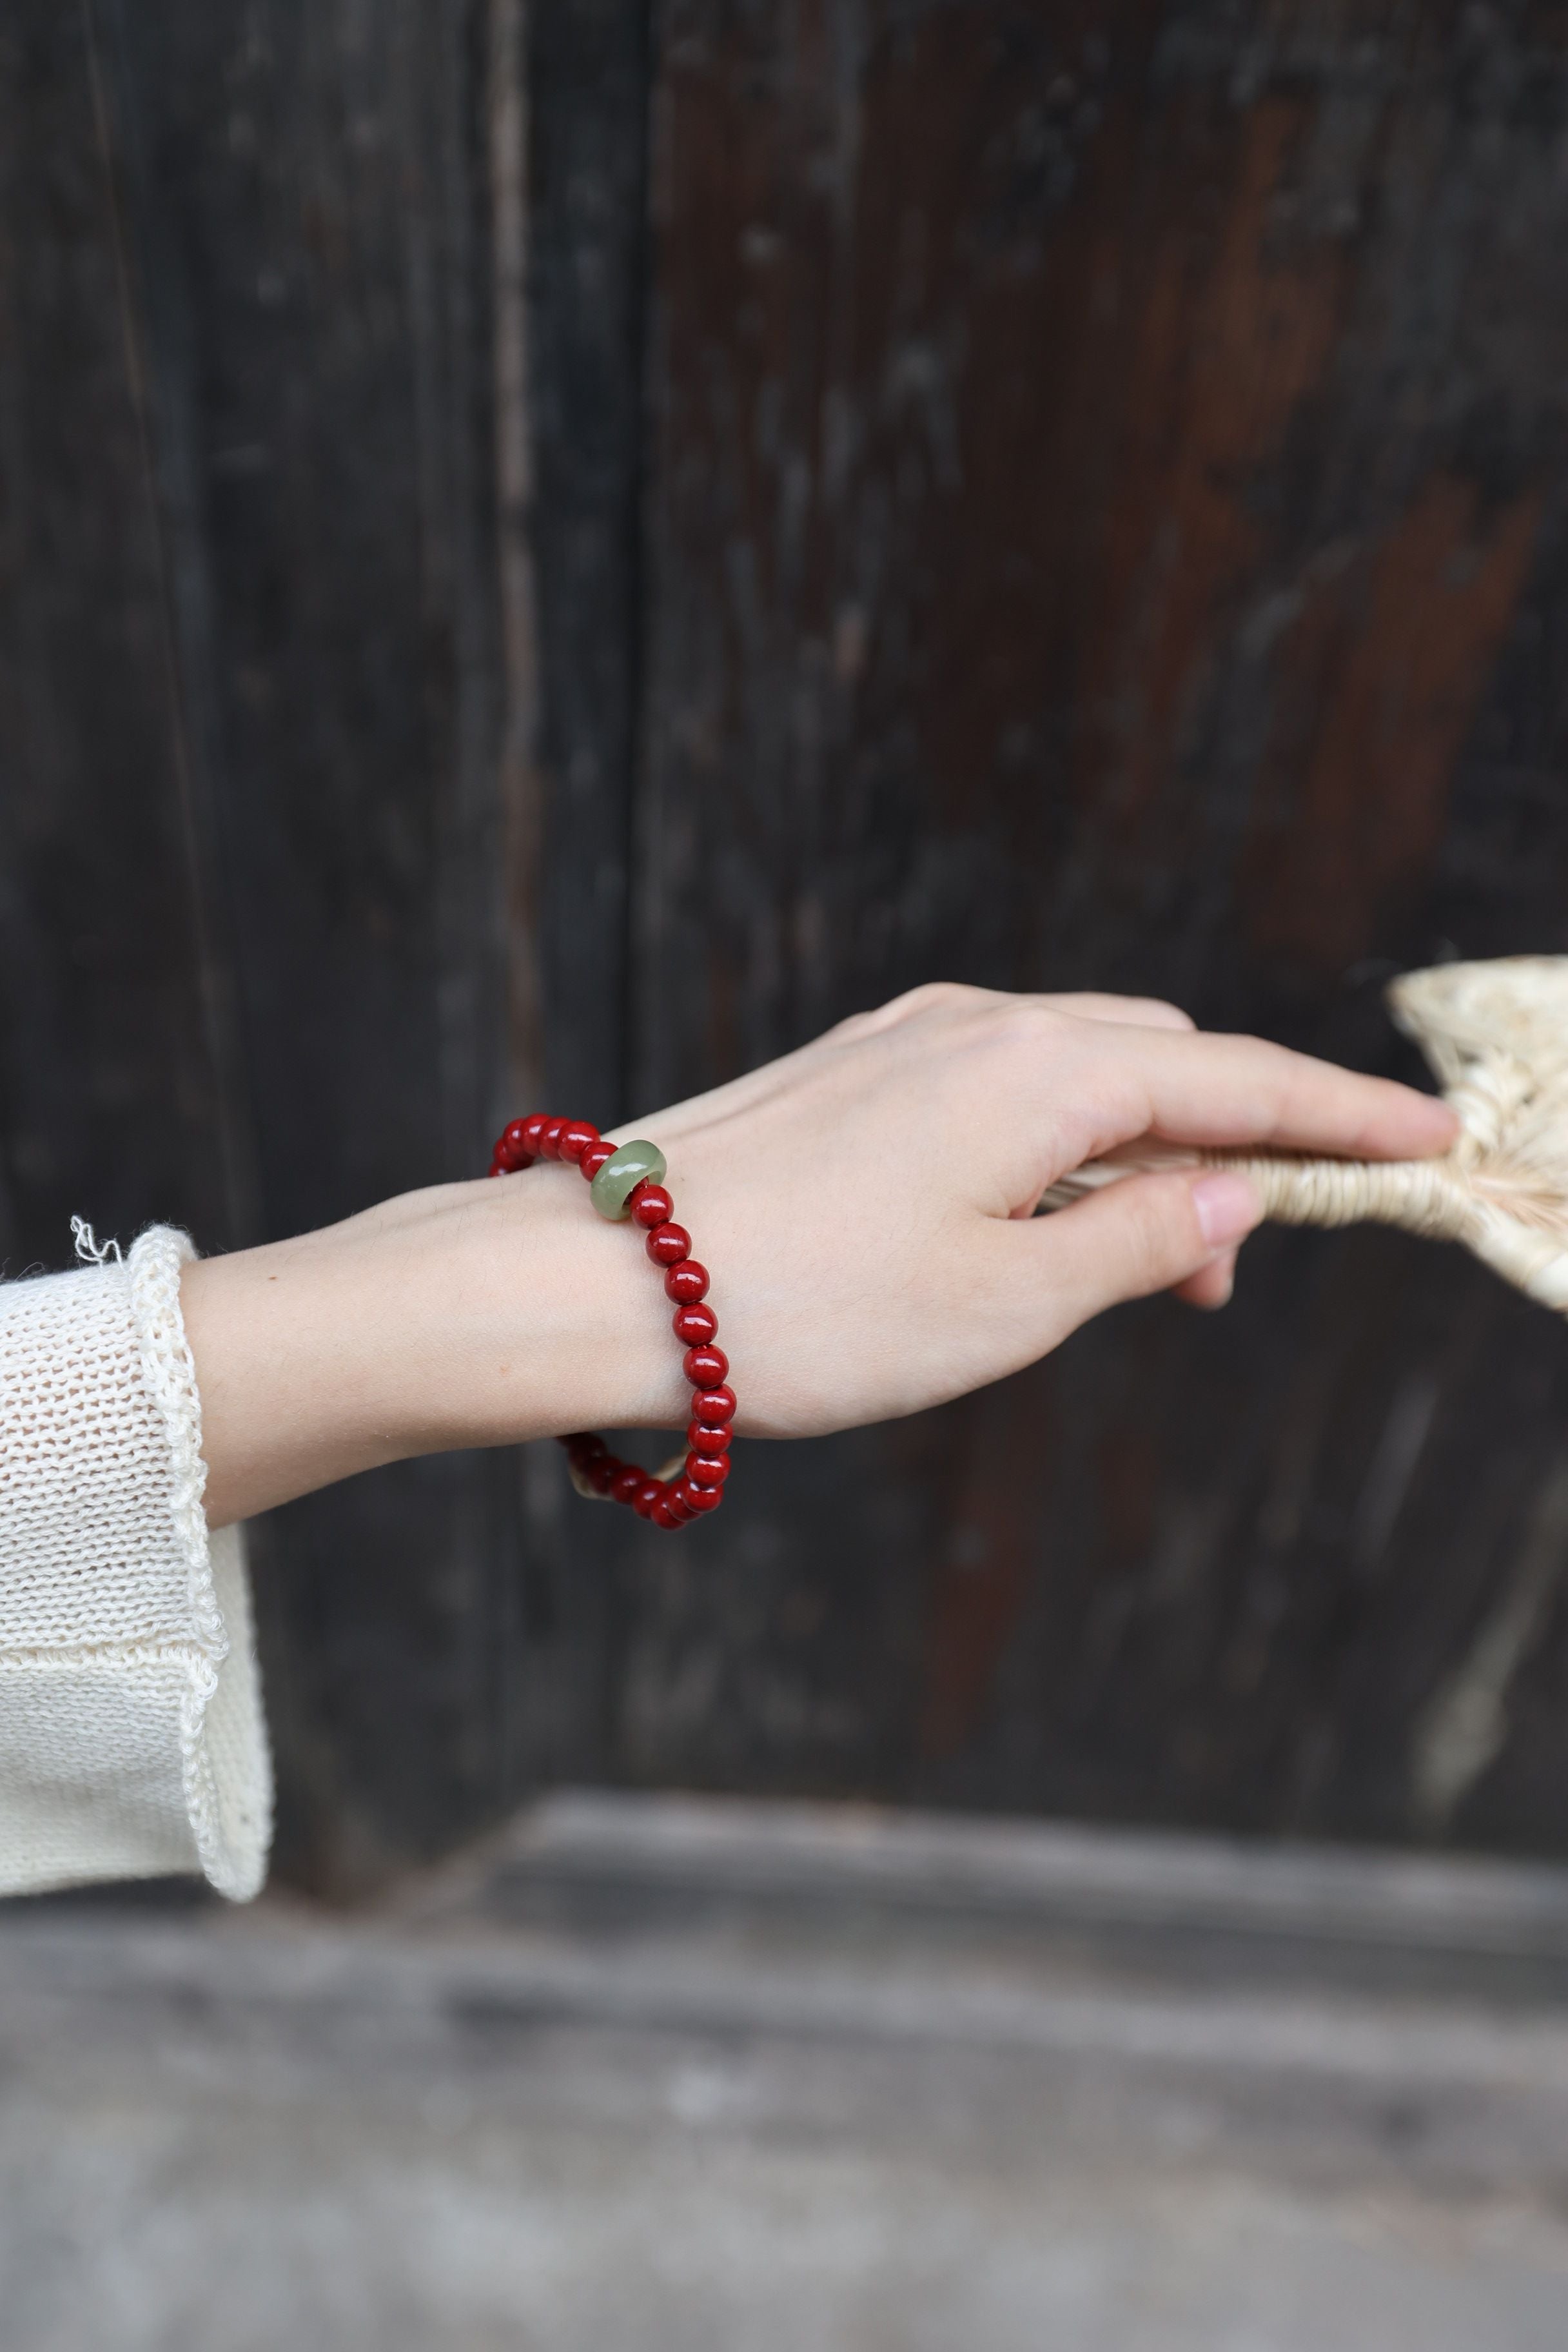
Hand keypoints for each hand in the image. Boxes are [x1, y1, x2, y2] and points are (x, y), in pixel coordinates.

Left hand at [181, 984, 1456, 1524]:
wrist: (595, 1281)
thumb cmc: (802, 1309)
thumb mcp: (1006, 1304)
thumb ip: (1135, 1242)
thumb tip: (1230, 1197)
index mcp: (1044, 1072)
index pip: (1240, 1085)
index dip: (1345, 1118)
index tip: (1431, 1138)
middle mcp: (979, 1025)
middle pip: (1161, 1064)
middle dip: (1224, 1151)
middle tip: (1218, 1281)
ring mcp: (902, 1038)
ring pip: (1073, 1075)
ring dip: (1127, 1160)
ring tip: (1116, 1276)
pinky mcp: (846, 1071)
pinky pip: (993, 1086)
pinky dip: (1046, 1147)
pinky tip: (1015, 1225)